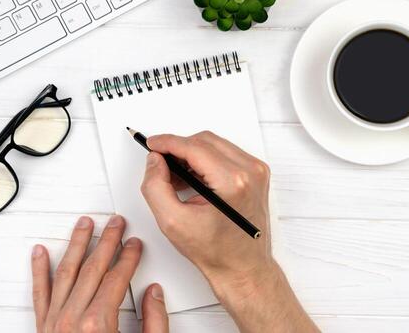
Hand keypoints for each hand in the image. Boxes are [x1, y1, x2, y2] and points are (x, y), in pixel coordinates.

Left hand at [31, 215, 168, 332]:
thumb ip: (154, 323)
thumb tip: (154, 295)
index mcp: (98, 324)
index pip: (116, 277)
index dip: (129, 257)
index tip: (135, 244)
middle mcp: (72, 319)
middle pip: (92, 268)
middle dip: (107, 241)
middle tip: (116, 223)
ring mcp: (53, 323)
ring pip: (65, 272)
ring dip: (76, 244)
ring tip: (83, 224)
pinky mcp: (41, 329)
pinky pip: (39, 293)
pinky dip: (38, 270)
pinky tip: (39, 252)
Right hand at [141, 131, 318, 332]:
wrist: (243, 267)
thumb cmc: (216, 251)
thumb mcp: (172, 222)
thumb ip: (156, 186)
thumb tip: (155, 161)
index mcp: (233, 182)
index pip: (194, 147)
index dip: (168, 142)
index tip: (152, 143)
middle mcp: (250, 172)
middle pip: (204, 141)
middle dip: (178, 149)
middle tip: (160, 165)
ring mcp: (256, 171)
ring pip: (214, 144)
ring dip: (191, 154)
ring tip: (176, 177)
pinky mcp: (256, 174)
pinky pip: (225, 153)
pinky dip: (205, 161)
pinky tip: (193, 179)